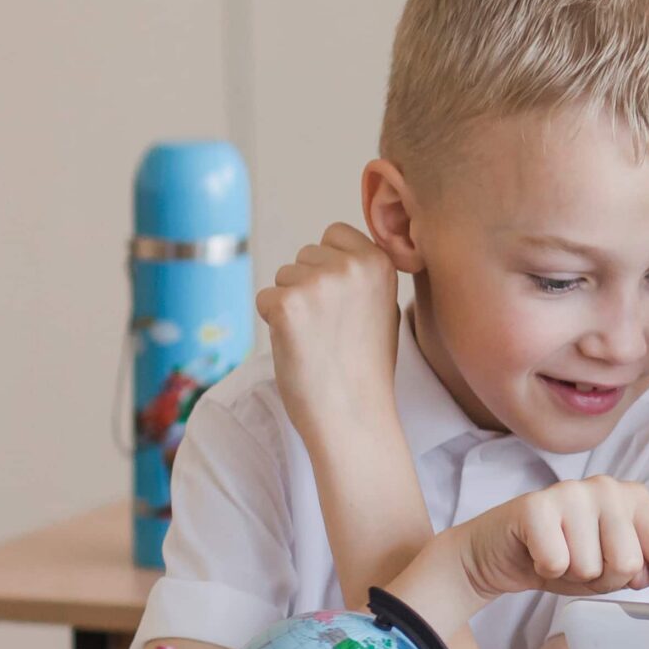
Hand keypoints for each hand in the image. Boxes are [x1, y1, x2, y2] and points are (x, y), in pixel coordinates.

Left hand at [256, 223, 399, 445]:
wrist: (352, 415)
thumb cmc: (366, 367)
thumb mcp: (384, 307)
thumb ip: (363, 274)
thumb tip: (334, 253)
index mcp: (379, 262)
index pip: (334, 233)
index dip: (331, 267)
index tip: (343, 303)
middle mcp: (350, 266)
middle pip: (305, 254)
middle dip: (309, 286)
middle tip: (330, 329)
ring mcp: (317, 284)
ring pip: (283, 276)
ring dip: (291, 304)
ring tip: (317, 340)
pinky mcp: (286, 305)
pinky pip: (264, 299)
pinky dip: (272, 322)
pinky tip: (298, 346)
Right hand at [448, 476, 648, 607]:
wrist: (498, 551)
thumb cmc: (562, 556)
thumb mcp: (608, 566)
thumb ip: (639, 567)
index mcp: (634, 499)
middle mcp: (608, 488)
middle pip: (628, 563)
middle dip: (604, 580)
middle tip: (581, 566)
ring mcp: (572, 492)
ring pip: (591, 566)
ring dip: (572, 575)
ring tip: (559, 557)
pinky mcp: (536, 506)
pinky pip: (557, 563)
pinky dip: (545, 571)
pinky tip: (537, 553)